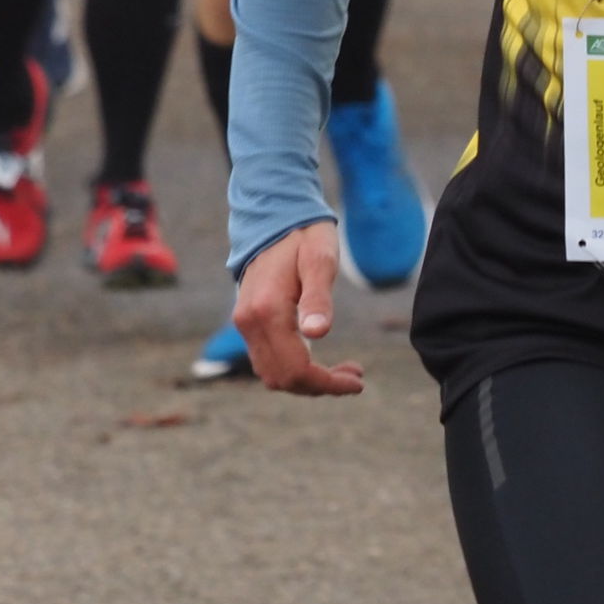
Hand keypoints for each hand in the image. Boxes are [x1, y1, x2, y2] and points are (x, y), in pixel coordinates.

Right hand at [232, 221, 363, 397]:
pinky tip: (319, 359)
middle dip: (320, 385)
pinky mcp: (248, 321)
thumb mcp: (320, 260)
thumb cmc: (305, 236)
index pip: (296, 368)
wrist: (275, 217)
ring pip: (272, 374)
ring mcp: (245, 323)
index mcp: (268, 310)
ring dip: (306, 381)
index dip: (328, 383)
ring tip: (342, 371)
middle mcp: (249, 322)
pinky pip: (267, 360)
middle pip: (282, 378)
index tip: (358, 382)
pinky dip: (293, 369)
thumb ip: (318, 297)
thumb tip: (319, 334)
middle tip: (355, 375)